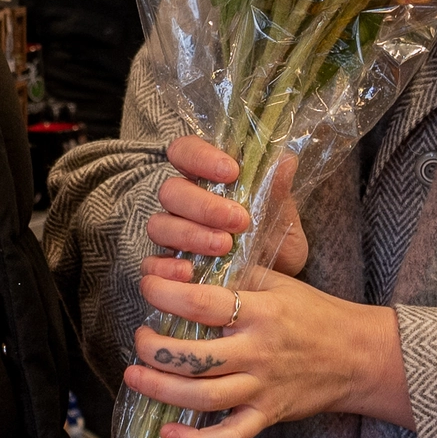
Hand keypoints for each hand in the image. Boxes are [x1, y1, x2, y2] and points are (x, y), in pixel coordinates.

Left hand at [126, 254, 409, 437]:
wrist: (359, 356)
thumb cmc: (315, 314)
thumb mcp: (280, 283)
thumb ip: (237, 277)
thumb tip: (186, 268)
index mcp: (261, 311)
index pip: (203, 303)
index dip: (166, 295)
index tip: (147, 286)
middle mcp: (259, 351)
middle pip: (195, 357)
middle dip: (155, 349)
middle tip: (140, 338)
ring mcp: (262, 387)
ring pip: (203, 397)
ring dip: (161, 389)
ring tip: (136, 374)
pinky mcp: (267, 416)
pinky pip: (228, 436)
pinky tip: (169, 433)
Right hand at [145, 135, 309, 275]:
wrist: (278, 285)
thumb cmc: (275, 242)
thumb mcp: (284, 217)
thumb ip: (279, 190)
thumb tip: (285, 161)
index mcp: (207, 179)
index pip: (186, 151)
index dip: (200, 156)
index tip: (231, 171)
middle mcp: (185, 204)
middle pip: (171, 191)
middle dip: (203, 205)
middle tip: (238, 220)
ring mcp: (174, 234)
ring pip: (159, 225)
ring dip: (191, 234)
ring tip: (224, 246)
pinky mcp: (168, 267)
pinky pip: (151, 264)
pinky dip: (164, 267)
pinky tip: (188, 272)